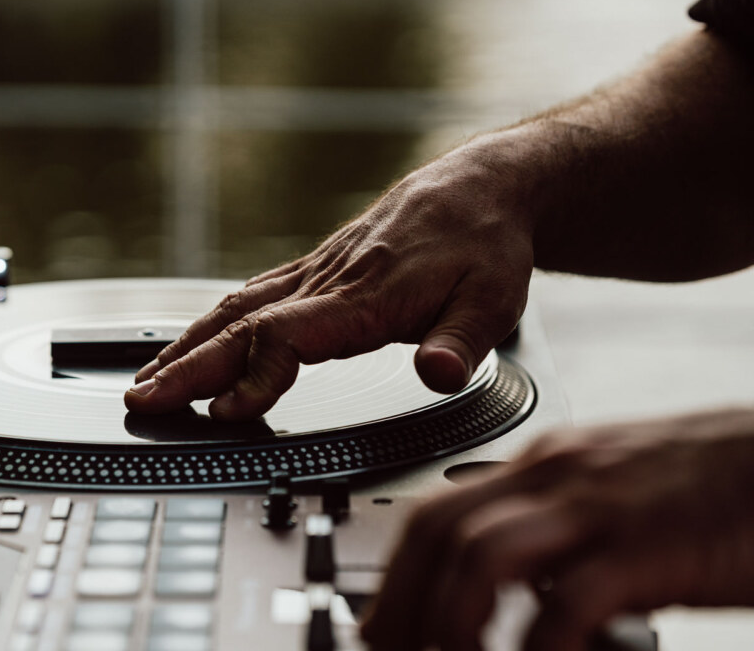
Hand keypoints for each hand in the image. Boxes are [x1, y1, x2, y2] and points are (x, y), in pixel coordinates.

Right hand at [124, 144, 534, 419]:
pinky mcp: (314, 271)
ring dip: (188, 346)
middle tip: (142, 401)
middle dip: (188, 367)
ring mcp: (315, 274)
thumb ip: (462, 341)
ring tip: (148, 379)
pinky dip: (211, 323)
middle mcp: (327, 282)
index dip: (253, 374)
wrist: (475, 188)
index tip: (225, 412)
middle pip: (242, 325)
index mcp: (364, 295)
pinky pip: (250, 296)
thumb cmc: (483, 245)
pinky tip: (193, 341)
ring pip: (235, 309)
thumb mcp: (494, 298)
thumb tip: (440, 374)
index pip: (289, 334)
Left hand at [361, 409, 753, 650]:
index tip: (381, 621)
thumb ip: (564, 534)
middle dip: (398, 599)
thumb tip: (524, 588)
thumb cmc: (716, 484)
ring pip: (479, 556)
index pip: (438, 509)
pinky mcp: (646, 547)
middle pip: (438, 529)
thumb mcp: (619, 498)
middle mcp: (556, 475)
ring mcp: (598, 507)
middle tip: (385, 650)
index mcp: (547, 465)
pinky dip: (533, 648)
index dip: (396, 570)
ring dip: (447, 621)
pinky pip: (564, 601)